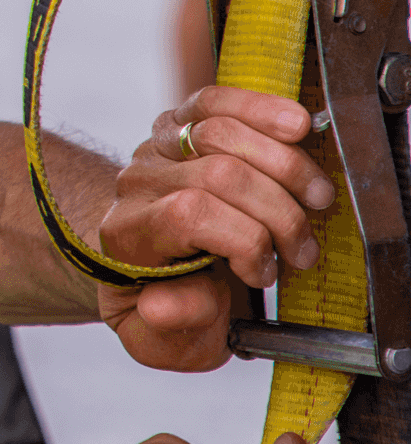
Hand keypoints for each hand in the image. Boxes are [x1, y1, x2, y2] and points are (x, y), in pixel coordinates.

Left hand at [94, 88, 333, 370]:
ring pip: (223, 131)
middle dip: (279, 215)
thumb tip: (160, 306)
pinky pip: (217, 101)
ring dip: (288, 168)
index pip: (188, 214)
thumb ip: (166, 330)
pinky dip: (262, 109)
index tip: (264, 274)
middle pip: (220, 173)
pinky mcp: (179, 126)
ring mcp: (157, 151)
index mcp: (129, 237)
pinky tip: (298, 127)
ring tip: (315, 203)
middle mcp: (138, 185)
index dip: (245, 241)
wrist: (149, 269)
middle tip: (301, 252)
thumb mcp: (163, 342)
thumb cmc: (165, 306)